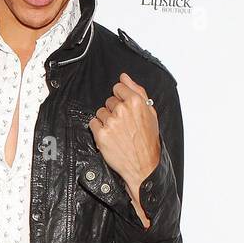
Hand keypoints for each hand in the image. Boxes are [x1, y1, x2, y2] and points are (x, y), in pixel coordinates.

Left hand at [87, 72, 160, 228]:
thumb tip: (124, 76)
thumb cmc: (148, 141)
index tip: (124, 108)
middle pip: (109, 101)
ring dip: (106, 121)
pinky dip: (98, 130)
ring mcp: (111, 123)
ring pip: (100, 112)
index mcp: (135, 102)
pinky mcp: (101, 135)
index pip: (118, 87)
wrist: (143, 166)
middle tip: (123, 125)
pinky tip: (109, 137)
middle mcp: (122, 110)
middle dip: (114, 111)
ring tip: (117, 132)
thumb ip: (137, 91)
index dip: (120, 98)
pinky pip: (93, 123)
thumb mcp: (150, 113)